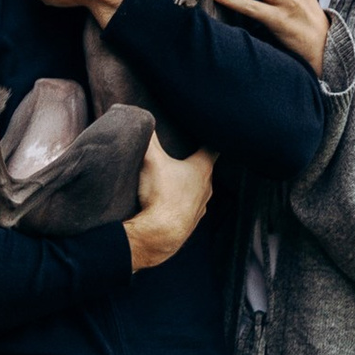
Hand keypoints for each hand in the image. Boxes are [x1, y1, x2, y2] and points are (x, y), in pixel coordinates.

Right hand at [124, 133, 213, 271]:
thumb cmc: (161, 195)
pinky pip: (188, 207)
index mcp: (202, 169)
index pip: (213, 147)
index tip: (207, 131)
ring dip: (188, 184)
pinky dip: (181, 202)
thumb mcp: (152, 161)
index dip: (210, 138)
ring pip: (198, 190)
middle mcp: (206, 187)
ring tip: (175, 178)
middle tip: (185, 151)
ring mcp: (200, 207)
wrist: (159, 236)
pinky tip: (169, 202)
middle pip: (205, 169)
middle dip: (195, 160)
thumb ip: (149, 139)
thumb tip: (142, 118)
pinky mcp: (190, 223)